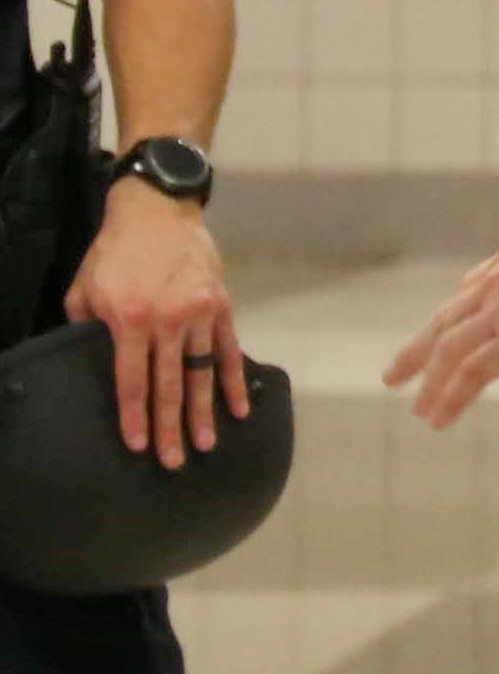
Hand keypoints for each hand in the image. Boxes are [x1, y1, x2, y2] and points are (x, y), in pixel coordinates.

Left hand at [66, 179, 244, 467]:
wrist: (157, 211)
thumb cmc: (113, 252)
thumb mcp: (85, 289)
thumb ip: (87, 329)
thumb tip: (90, 365)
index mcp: (131, 318)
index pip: (132, 380)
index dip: (135, 416)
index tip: (138, 446)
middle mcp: (168, 320)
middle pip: (170, 385)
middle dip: (171, 427)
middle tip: (173, 462)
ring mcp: (199, 313)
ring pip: (201, 373)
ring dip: (204, 412)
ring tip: (205, 445)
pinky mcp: (220, 305)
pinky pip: (227, 350)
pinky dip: (234, 380)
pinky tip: (239, 408)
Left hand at [384, 223, 498, 429]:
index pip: (477, 286)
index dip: (462, 312)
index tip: (452, 327)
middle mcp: (497, 285)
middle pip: (447, 321)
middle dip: (420, 349)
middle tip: (398, 373)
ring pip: (448, 352)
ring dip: (429, 383)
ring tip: (419, 410)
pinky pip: (469, 374)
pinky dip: (450, 398)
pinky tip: (437, 419)